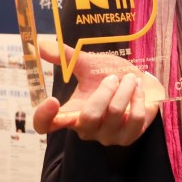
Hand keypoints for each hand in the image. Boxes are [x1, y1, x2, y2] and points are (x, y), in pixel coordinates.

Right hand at [32, 41, 162, 145]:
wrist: (140, 86)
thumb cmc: (111, 76)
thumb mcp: (89, 65)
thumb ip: (66, 57)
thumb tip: (41, 44)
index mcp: (71, 112)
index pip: (46, 125)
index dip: (44, 118)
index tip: (53, 100)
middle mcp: (86, 129)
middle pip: (89, 117)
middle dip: (105, 91)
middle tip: (113, 77)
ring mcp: (107, 136)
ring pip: (115, 114)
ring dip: (125, 90)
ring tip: (130, 79)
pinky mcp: (128, 137)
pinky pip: (134, 119)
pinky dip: (138, 98)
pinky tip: (138, 89)